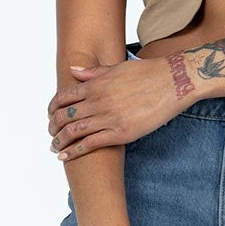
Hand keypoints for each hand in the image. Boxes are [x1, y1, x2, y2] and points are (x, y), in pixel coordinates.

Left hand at [48, 55, 183, 159]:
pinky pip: (90, 144)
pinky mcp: (120, 133)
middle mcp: (97, 100)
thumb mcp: (116, 68)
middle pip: (64, 116)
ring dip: (59, 142)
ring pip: (73, 131)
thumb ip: (93, 72)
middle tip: (51, 134)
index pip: (63, 97)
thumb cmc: (148, 73)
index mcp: (95, 84)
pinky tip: (65, 157)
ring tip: (55, 148)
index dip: (52, 108)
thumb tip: (73, 70)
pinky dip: (74, 151)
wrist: (173, 82)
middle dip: (53, 127)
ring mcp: (108, 117)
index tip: (50, 116)